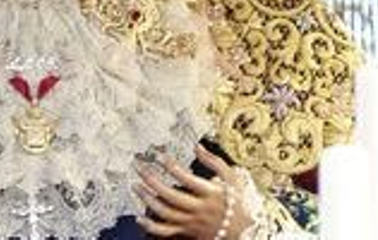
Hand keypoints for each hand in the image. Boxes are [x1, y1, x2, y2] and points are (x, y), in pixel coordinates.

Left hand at [135, 144, 253, 238]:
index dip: (172, 166)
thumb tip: (197, 146)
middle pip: (171, 196)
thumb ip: (214, 161)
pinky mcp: (186, 232)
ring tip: (136, 186)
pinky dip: (150, 226)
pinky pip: (165, 232)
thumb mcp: (231, 178)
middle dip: (152, 181)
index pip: (187, 179)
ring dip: (148, 199)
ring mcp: (192, 222)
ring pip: (165, 213)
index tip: (159, 155)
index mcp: (210, 193)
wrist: (242, 230)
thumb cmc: (236, 200)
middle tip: (139, 168)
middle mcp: (199, 209)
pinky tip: (139, 217)